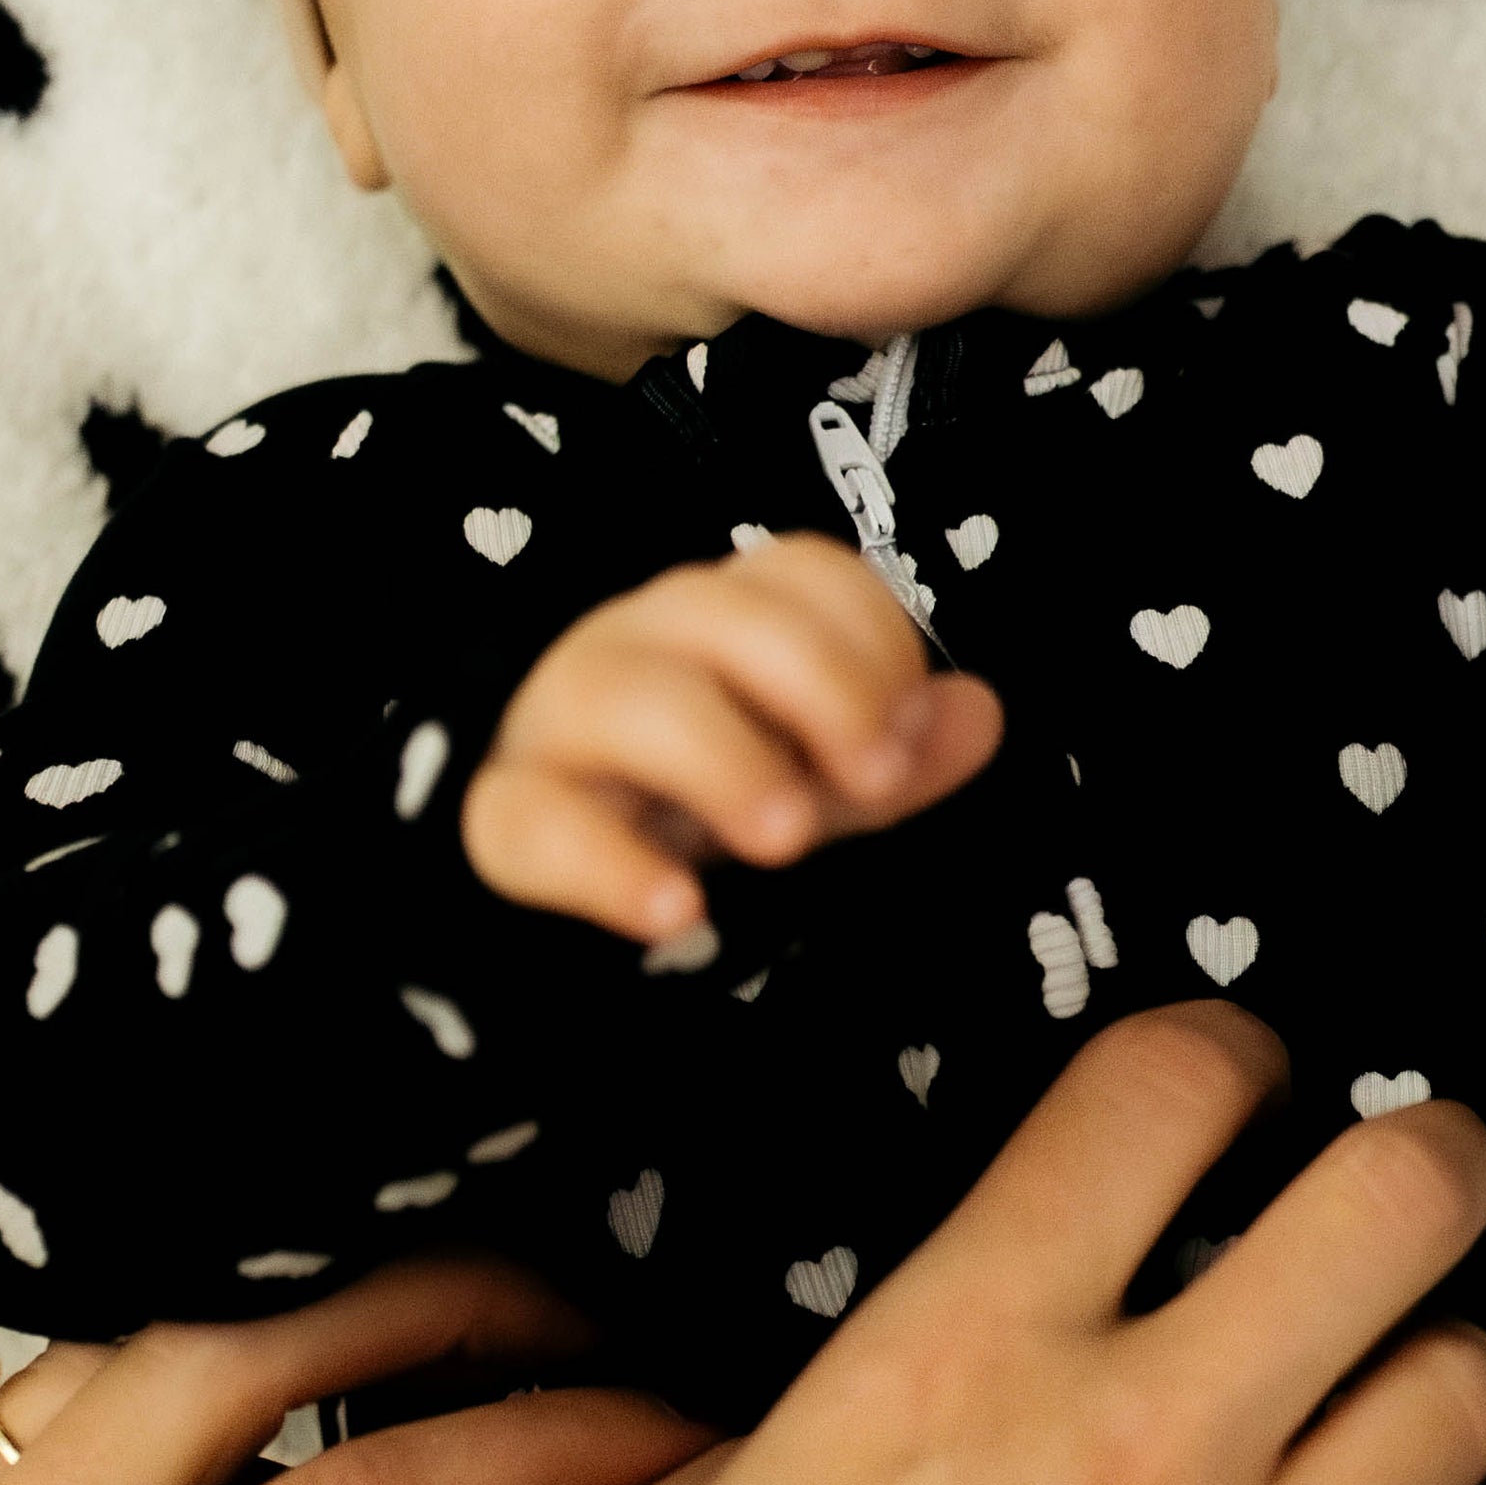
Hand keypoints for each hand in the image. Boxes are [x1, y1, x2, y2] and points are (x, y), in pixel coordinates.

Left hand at [0, 1264, 704, 1484]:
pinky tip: (248, 1400)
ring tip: (441, 1318)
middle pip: (247, 1343)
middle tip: (584, 1308)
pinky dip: (168, 1364)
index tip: (664, 1439)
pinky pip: (38, 1401)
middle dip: (434, 1292)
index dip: (535, 1459)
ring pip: (130, 1339)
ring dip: (300, 1300)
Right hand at [442, 1002, 1485, 1484]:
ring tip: (1367, 1396)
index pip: (1174, 1088)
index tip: (1223, 1073)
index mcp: (949, 1363)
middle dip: (1414, 1159)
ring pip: (1472, 1396)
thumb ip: (768, 1437)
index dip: (1220, 1049)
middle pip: (1409, 1199)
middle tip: (1388, 1179)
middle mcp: (1137, 1463)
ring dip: (1424, 1371)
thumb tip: (829, 1416)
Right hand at [461, 537, 1002, 943]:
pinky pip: (536, 824)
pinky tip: (681, 911)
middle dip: (816, 687)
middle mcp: (636, 642)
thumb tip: (980, 714)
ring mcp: (560, 725)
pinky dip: (609, 868)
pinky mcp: (505, 818)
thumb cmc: (699, 802)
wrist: (556, 869)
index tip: (906, 737)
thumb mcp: (811, 781)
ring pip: (624, 698)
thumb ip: (891, 755)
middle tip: (874, 784)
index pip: (797, 573)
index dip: (869, 641)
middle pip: (717, 614)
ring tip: (788, 839)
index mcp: (719, 616)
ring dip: (722, 758)